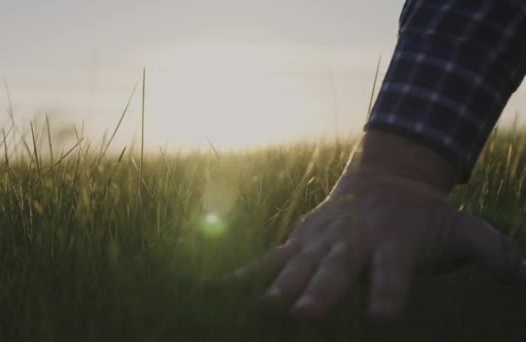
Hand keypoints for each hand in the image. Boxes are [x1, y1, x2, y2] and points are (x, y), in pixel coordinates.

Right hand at [233, 130, 525, 319]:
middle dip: (321, 291)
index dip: (390, 292)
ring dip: (282, 284)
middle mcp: (355, 242)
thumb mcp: (460, 228)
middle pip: (337, 269)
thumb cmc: (423, 214)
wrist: (383, 177)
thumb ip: (494, 251)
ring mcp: (323, 240)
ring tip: (268, 306)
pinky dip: (251, 273)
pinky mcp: (302, 239)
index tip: (385, 316)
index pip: (394, 271)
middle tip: (304, 315)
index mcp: (394, 242)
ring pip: (299, 263)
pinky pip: (273, 257)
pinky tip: (226, 290)